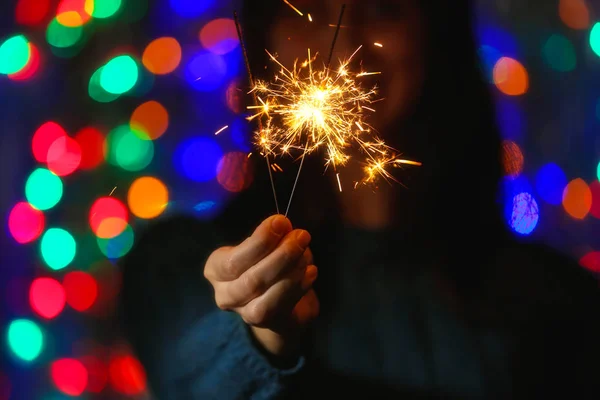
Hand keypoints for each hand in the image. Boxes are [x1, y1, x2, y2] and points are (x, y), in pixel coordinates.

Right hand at [204, 215, 319, 356]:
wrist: (279, 304)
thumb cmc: (267, 263)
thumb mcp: (266, 246)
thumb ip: (271, 236)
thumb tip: (284, 226)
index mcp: (217, 269)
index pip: (233, 259)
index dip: (259, 241)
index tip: (281, 221)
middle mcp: (225, 294)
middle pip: (252, 279)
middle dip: (281, 255)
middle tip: (302, 236)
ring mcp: (245, 313)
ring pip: (267, 296)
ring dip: (292, 271)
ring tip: (306, 254)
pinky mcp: (267, 323)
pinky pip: (283, 306)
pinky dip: (300, 286)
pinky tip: (311, 271)